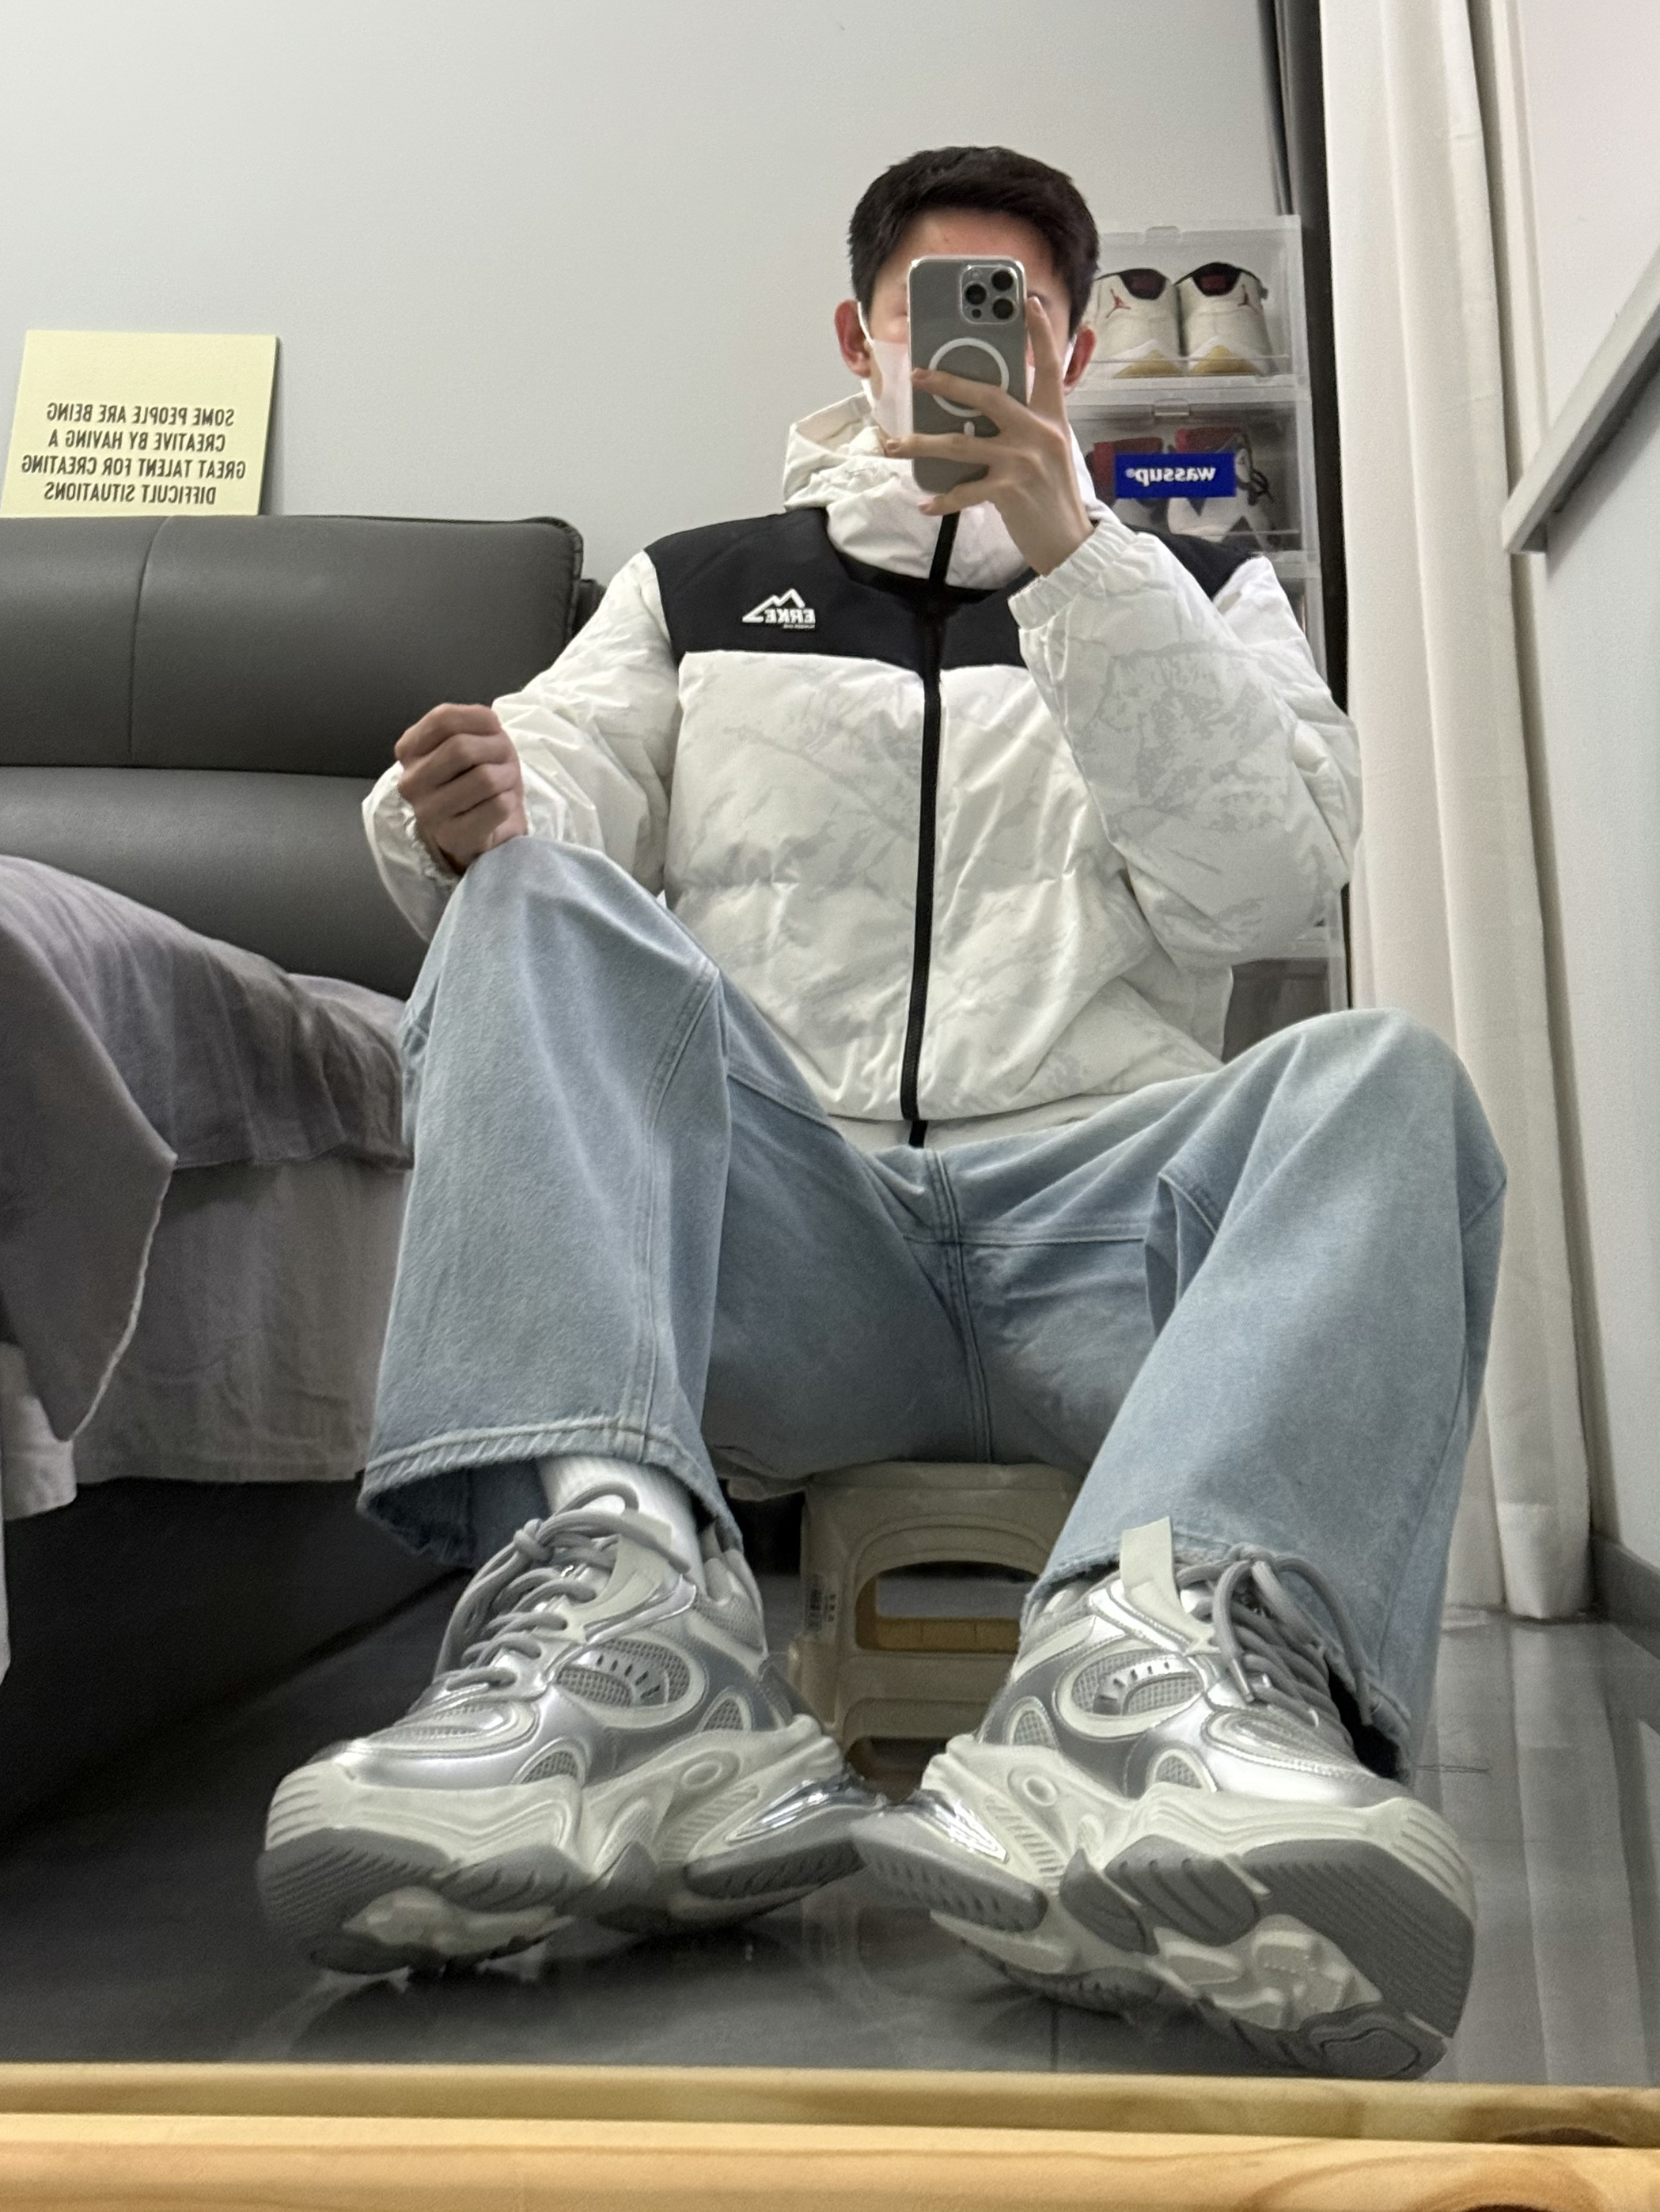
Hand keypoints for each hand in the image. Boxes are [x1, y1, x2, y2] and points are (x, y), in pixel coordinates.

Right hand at [395, 703, 527, 873]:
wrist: (484, 827)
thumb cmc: (476, 776)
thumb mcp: (470, 738)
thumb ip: (469, 720)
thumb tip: (488, 719)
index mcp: (408, 751)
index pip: (443, 719)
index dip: (480, 720)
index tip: (493, 731)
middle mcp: (410, 782)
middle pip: (462, 748)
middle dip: (497, 749)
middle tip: (505, 760)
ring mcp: (428, 813)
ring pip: (484, 778)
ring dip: (507, 776)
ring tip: (504, 783)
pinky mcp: (452, 837)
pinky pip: (497, 806)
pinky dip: (510, 801)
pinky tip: (502, 806)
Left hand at [881, 294, 1092, 575]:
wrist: (1070, 542)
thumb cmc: (1054, 496)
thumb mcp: (1050, 452)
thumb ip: (1024, 426)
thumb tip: (979, 413)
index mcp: (1051, 418)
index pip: (1048, 366)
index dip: (1039, 333)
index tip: (1028, 302)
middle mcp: (1038, 433)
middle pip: (987, 396)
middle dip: (948, 383)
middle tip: (917, 376)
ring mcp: (1022, 461)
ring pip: (961, 443)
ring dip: (921, 444)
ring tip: (893, 445)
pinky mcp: (1009, 490)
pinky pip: (964, 491)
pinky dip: (941, 500)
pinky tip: (924, 504)